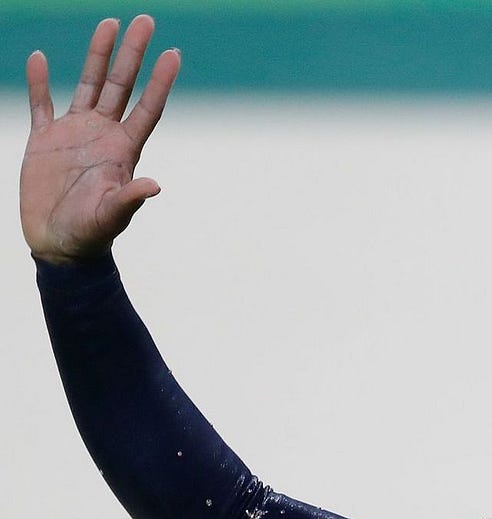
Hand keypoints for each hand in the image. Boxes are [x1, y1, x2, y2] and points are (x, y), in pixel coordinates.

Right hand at [20, 15, 179, 264]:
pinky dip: (40, 82)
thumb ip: (131, 199)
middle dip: (133, 53)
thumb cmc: (90, 235)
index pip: (147, 107)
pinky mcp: (45, 140)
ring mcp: (75, 134)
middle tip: (146, 20)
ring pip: (89, 84)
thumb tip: (155, 186)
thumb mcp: (111, 216)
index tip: (174, 53)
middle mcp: (103, 135)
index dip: (160, 81)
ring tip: (109, 23)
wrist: (59, 245)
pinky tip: (42, 58)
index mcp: (123, 149)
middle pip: (122, 85)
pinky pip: (42, 103)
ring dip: (99, 55)